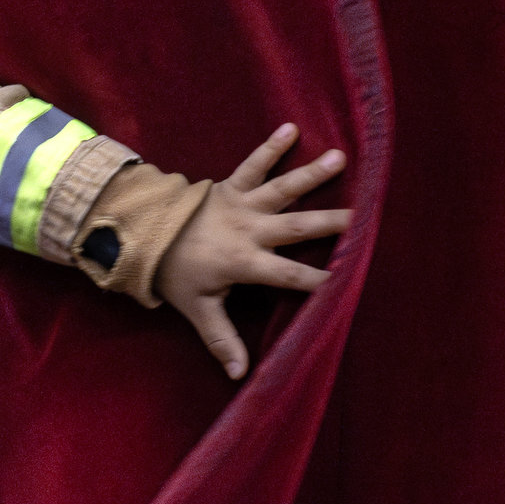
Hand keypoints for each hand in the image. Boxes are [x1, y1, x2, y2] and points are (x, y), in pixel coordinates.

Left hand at [154, 125, 352, 379]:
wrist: (142, 233)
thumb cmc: (174, 274)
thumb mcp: (197, 309)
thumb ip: (221, 339)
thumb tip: (240, 376)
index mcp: (244, 262)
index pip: (288, 275)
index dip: (316, 279)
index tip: (345, 280)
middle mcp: (249, 230)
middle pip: (297, 227)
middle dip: (331, 223)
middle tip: (363, 218)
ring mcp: (241, 204)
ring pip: (282, 189)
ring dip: (311, 174)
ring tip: (339, 159)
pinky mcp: (230, 185)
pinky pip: (252, 164)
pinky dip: (270, 146)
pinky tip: (290, 127)